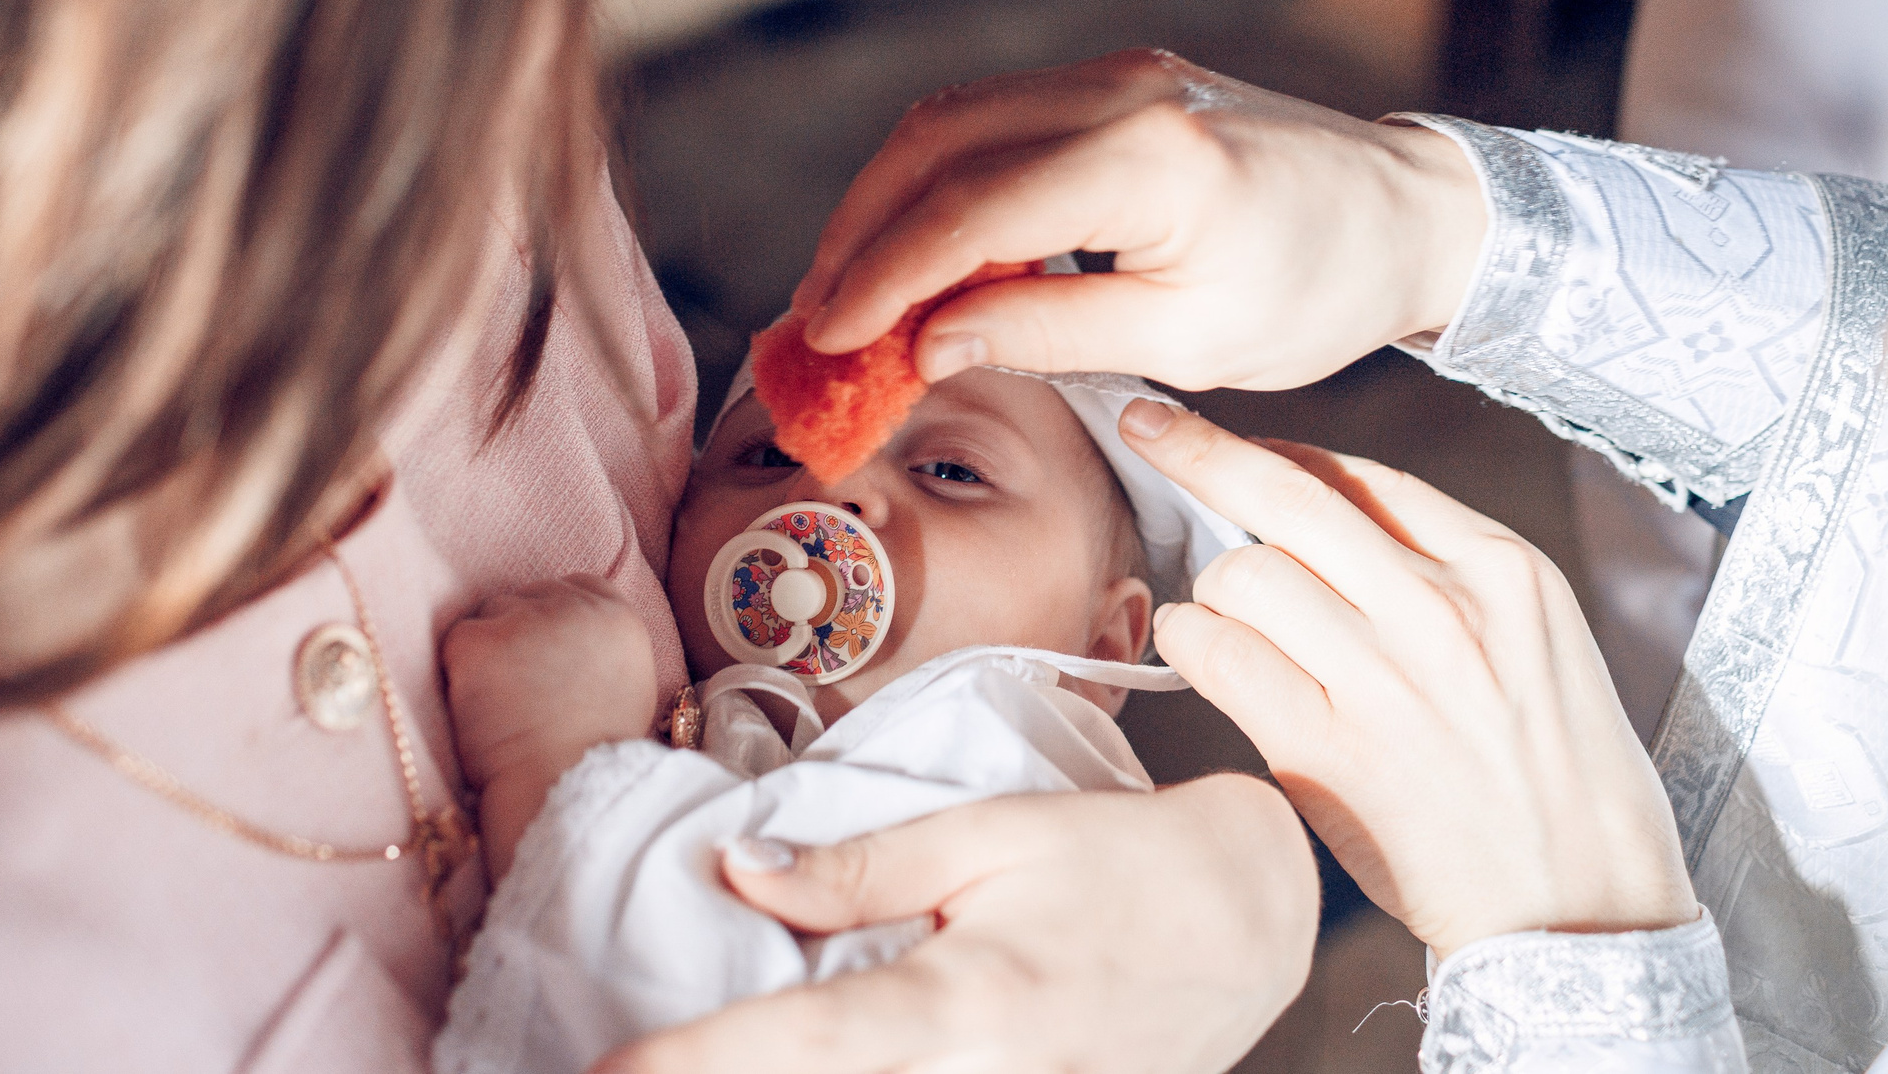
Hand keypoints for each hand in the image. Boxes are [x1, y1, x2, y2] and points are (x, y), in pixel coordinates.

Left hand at [442, 575, 658, 869]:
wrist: (566, 791)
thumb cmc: (593, 761)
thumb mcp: (625, 689)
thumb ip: (600, 650)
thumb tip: (564, 642)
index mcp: (617, 616)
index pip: (573, 587)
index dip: (551, 619)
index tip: (543, 657)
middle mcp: (574, 606)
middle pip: (525, 598)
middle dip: (515, 636)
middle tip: (517, 693)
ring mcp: (524, 619)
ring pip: (488, 617)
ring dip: (487, 654)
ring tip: (503, 710)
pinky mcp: (479, 641)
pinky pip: (455, 645)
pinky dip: (458, 678)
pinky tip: (481, 715)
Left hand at [593, 775, 1317, 1073]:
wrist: (1257, 923)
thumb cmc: (1122, 865)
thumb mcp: (989, 837)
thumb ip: (860, 872)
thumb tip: (738, 871)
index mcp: (965, 1007)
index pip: (795, 1046)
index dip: (688, 1068)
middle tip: (630, 1071)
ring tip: (698, 1069)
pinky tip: (816, 1070)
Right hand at [790, 49, 1486, 390]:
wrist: (1412, 211)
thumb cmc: (1321, 290)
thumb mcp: (1191, 338)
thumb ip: (1049, 330)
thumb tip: (928, 343)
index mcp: (1150, 160)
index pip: (974, 209)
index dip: (884, 275)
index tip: (828, 336)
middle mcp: (1124, 91)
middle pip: (940, 139)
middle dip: (862, 228)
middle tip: (819, 316)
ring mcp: (1121, 72)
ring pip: (957, 116)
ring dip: (890, 197)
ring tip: (852, 287)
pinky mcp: (1123, 79)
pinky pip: (1002, 116)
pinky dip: (944, 179)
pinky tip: (926, 248)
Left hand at [1124, 401, 1694, 959]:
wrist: (1580, 906)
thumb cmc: (1563, 780)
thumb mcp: (1542, 639)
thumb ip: (1449, 576)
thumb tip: (1329, 527)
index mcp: (1502, 570)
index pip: (1364, 477)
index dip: (1279, 451)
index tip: (1230, 441)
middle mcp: (1442, 608)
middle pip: (1288, 497)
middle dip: (1200, 452)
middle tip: (1149, 428)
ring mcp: (1384, 677)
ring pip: (1245, 575)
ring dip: (1210, 588)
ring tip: (1214, 614)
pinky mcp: (1330, 749)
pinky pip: (1224, 658)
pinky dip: (1193, 643)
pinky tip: (1197, 649)